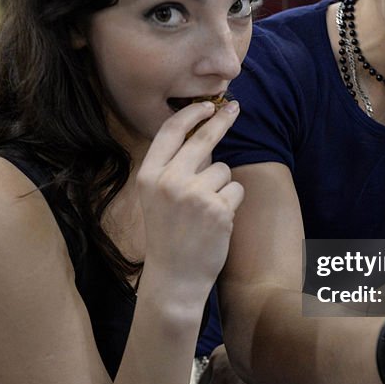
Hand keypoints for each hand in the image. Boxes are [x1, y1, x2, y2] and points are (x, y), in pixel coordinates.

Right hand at [137, 101, 244, 304]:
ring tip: (205, 212)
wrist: (174, 277)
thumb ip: (174, 168)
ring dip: (221, 186)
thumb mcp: (157, 198)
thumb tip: (203, 134)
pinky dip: (231, 202)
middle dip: (221, 120)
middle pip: (202, 139)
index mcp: (148, 176)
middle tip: (234, 108)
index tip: (205, 106)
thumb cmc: (168, 235)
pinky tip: (216, 221)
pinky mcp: (218, 208)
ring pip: (222, 169)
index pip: (169, 132)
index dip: (190, 114)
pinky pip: (235, 189)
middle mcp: (168, 181)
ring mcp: (194, 194)